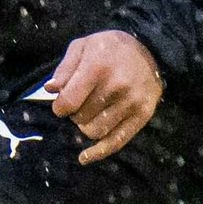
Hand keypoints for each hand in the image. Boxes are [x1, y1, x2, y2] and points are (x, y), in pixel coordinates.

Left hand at [40, 30, 162, 162]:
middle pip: (80, 118)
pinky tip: (84, 157)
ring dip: (87, 127)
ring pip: (95, 132)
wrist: (152, 49)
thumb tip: (51, 89)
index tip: (63, 104)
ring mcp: (131, 102)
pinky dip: (98, 153)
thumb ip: (65, 68)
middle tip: (81, 103)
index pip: (69, 103)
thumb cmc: (110, 48)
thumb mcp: (83, 46)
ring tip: (91, 113)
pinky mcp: (142, 115)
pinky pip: (116, 142)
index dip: (60, 107)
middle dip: (75, 114)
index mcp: (98, 68)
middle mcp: (116, 86)